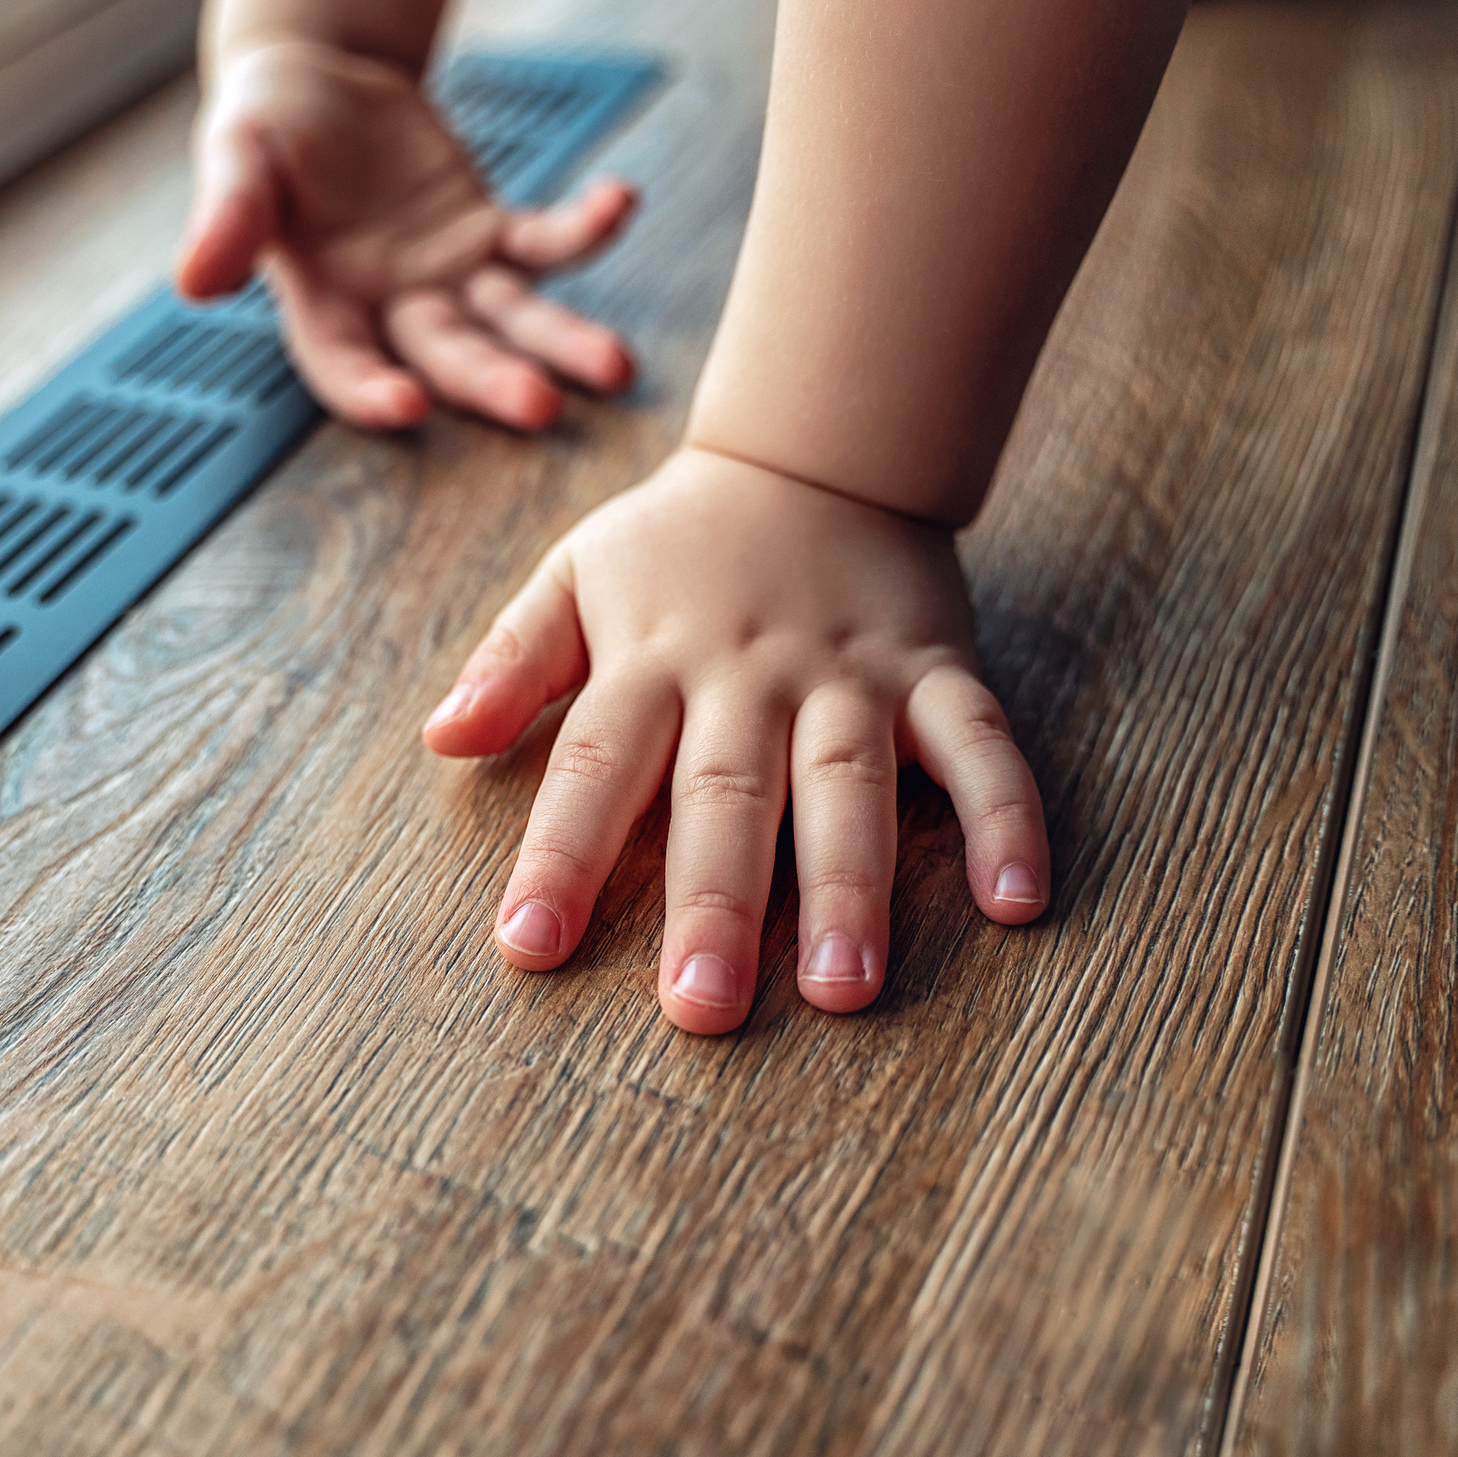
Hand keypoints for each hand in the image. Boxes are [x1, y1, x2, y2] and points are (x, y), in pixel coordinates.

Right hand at [178, 39, 640, 431]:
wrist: (319, 79)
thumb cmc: (266, 124)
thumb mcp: (237, 153)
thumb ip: (226, 216)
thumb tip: (193, 281)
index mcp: (323, 303)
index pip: (345, 363)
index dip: (372, 391)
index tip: (407, 408)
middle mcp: (393, 307)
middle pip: (448, 355)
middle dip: (491, 383)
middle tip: (539, 407)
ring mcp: (450, 278)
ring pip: (512, 322)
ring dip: (562, 344)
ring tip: (615, 368)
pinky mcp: (491, 234)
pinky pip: (546, 239)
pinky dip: (585, 227)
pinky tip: (619, 202)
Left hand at [422, 447, 1051, 1032]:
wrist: (816, 446)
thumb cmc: (678, 542)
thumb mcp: (575, 576)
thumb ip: (512, 661)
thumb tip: (441, 736)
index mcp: (651, 660)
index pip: (595, 767)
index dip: (561, 857)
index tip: (529, 948)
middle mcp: (749, 675)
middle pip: (726, 797)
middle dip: (713, 906)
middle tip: (701, 1011)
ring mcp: (851, 675)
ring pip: (849, 786)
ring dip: (849, 888)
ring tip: (843, 989)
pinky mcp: (938, 670)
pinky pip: (980, 746)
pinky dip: (1005, 817)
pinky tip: (1016, 902)